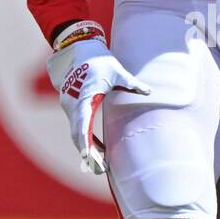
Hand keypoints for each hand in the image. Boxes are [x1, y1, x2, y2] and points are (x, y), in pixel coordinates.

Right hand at [47, 22, 149, 174]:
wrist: (77, 47)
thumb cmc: (97, 59)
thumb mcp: (116, 70)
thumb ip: (130, 82)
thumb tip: (148, 91)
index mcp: (83, 98)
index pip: (80, 125)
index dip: (84, 142)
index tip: (87, 156)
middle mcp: (73, 105)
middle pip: (77, 135)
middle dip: (87, 154)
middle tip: (100, 171)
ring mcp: (71, 106)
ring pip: (77, 133)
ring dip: (88, 148)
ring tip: (102, 166)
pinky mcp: (73, 106)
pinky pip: (79, 127)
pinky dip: (88, 139)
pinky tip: (100, 149)